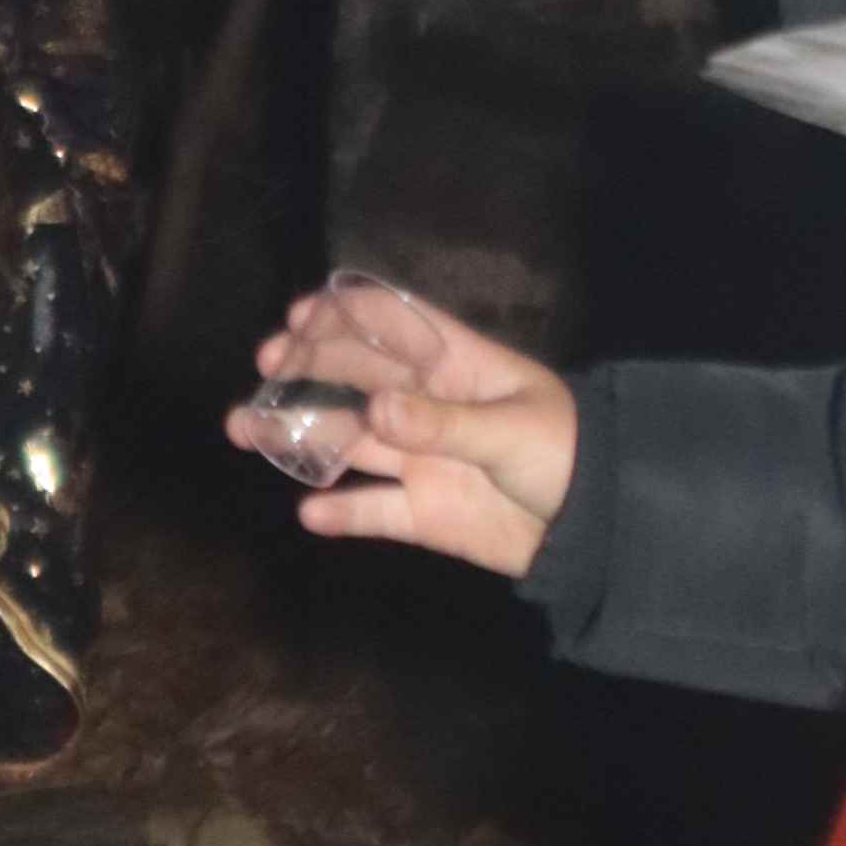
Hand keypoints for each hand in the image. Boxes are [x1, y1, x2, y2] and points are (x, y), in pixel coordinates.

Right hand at [227, 273, 576, 577]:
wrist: (600, 531)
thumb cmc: (569, 456)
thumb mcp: (512, 432)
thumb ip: (442, 424)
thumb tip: (375, 410)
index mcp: (457, 367)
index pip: (394, 324)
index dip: (346, 314)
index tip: (299, 318)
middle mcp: (427, 406)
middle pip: (356, 376)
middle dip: (306, 367)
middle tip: (266, 369)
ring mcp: (420, 459)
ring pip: (346, 441)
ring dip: (297, 434)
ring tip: (245, 429)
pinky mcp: (421, 512)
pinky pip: (370, 510)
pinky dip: (340, 512)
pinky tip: (311, 511)